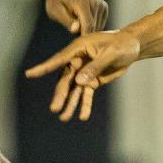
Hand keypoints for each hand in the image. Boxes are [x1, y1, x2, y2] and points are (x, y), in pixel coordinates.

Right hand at [26, 27, 142, 123]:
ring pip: (74, 90)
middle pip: (66, 79)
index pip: (59, 59)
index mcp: (79, 48)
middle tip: (54, 109)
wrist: (133, 46)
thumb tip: (78, 81)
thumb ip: (95, 67)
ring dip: (70, 103)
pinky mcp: (93, 80)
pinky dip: (85, 105)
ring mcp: (85, 71)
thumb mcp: (110, 53)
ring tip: (64, 118)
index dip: (44, 67)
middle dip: (61, 95)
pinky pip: (87, 94)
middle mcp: (78, 60)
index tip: (30, 74)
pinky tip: (82, 117)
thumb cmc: (121, 44)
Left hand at [43, 0, 109, 38]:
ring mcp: (102, 4)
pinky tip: (82, 21)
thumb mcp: (55, 11)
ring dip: (87, 30)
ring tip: (76, 24)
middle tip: (72, 31)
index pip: (88, 26)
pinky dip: (92, 26)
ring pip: (98, 28)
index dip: (83, 38)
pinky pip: (100, 24)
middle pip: (93, 28)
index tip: (75, 45)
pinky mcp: (104, 7)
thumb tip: (76, 29)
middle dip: (83, 33)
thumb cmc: (56, 0)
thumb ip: (66, 20)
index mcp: (84, 3)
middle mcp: (96, 2)